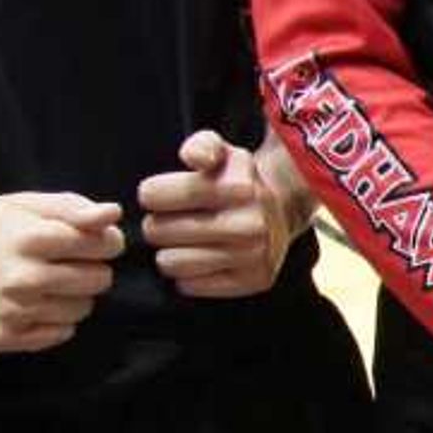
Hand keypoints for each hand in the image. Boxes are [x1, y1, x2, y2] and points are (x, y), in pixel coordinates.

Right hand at [0, 192, 122, 351]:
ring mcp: (15, 312)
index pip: (105, 245)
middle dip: (88, 269)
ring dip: (72, 297)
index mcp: (32, 237)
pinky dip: (54, 321)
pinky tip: (30, 306)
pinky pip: (60, 334)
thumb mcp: (15, 205)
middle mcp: (26, 277)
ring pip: (83, 309)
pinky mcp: (5, 338)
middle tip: (60, 265)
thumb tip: (114, 213)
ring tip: (41, 285)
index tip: (86, 243)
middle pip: (100, 280)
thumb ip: (68, 207)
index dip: (103, 243)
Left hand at [136, 130, 296, 299]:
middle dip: (157, 225)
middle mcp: (249, 223)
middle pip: (158, 231)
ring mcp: (253, 256)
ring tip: (182, 242)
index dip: (151, 194)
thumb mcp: (222, 152)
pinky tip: (200, 259)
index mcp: (236, 187)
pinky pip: (190, 286)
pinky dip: (188, 275)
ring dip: (169, 252)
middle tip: (171, 221)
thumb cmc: (236, 180)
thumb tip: (196, 159)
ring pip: (171, 262)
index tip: (160, 195)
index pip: (155, 195)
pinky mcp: (253, 281)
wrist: (281, 211)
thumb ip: (201, 146)